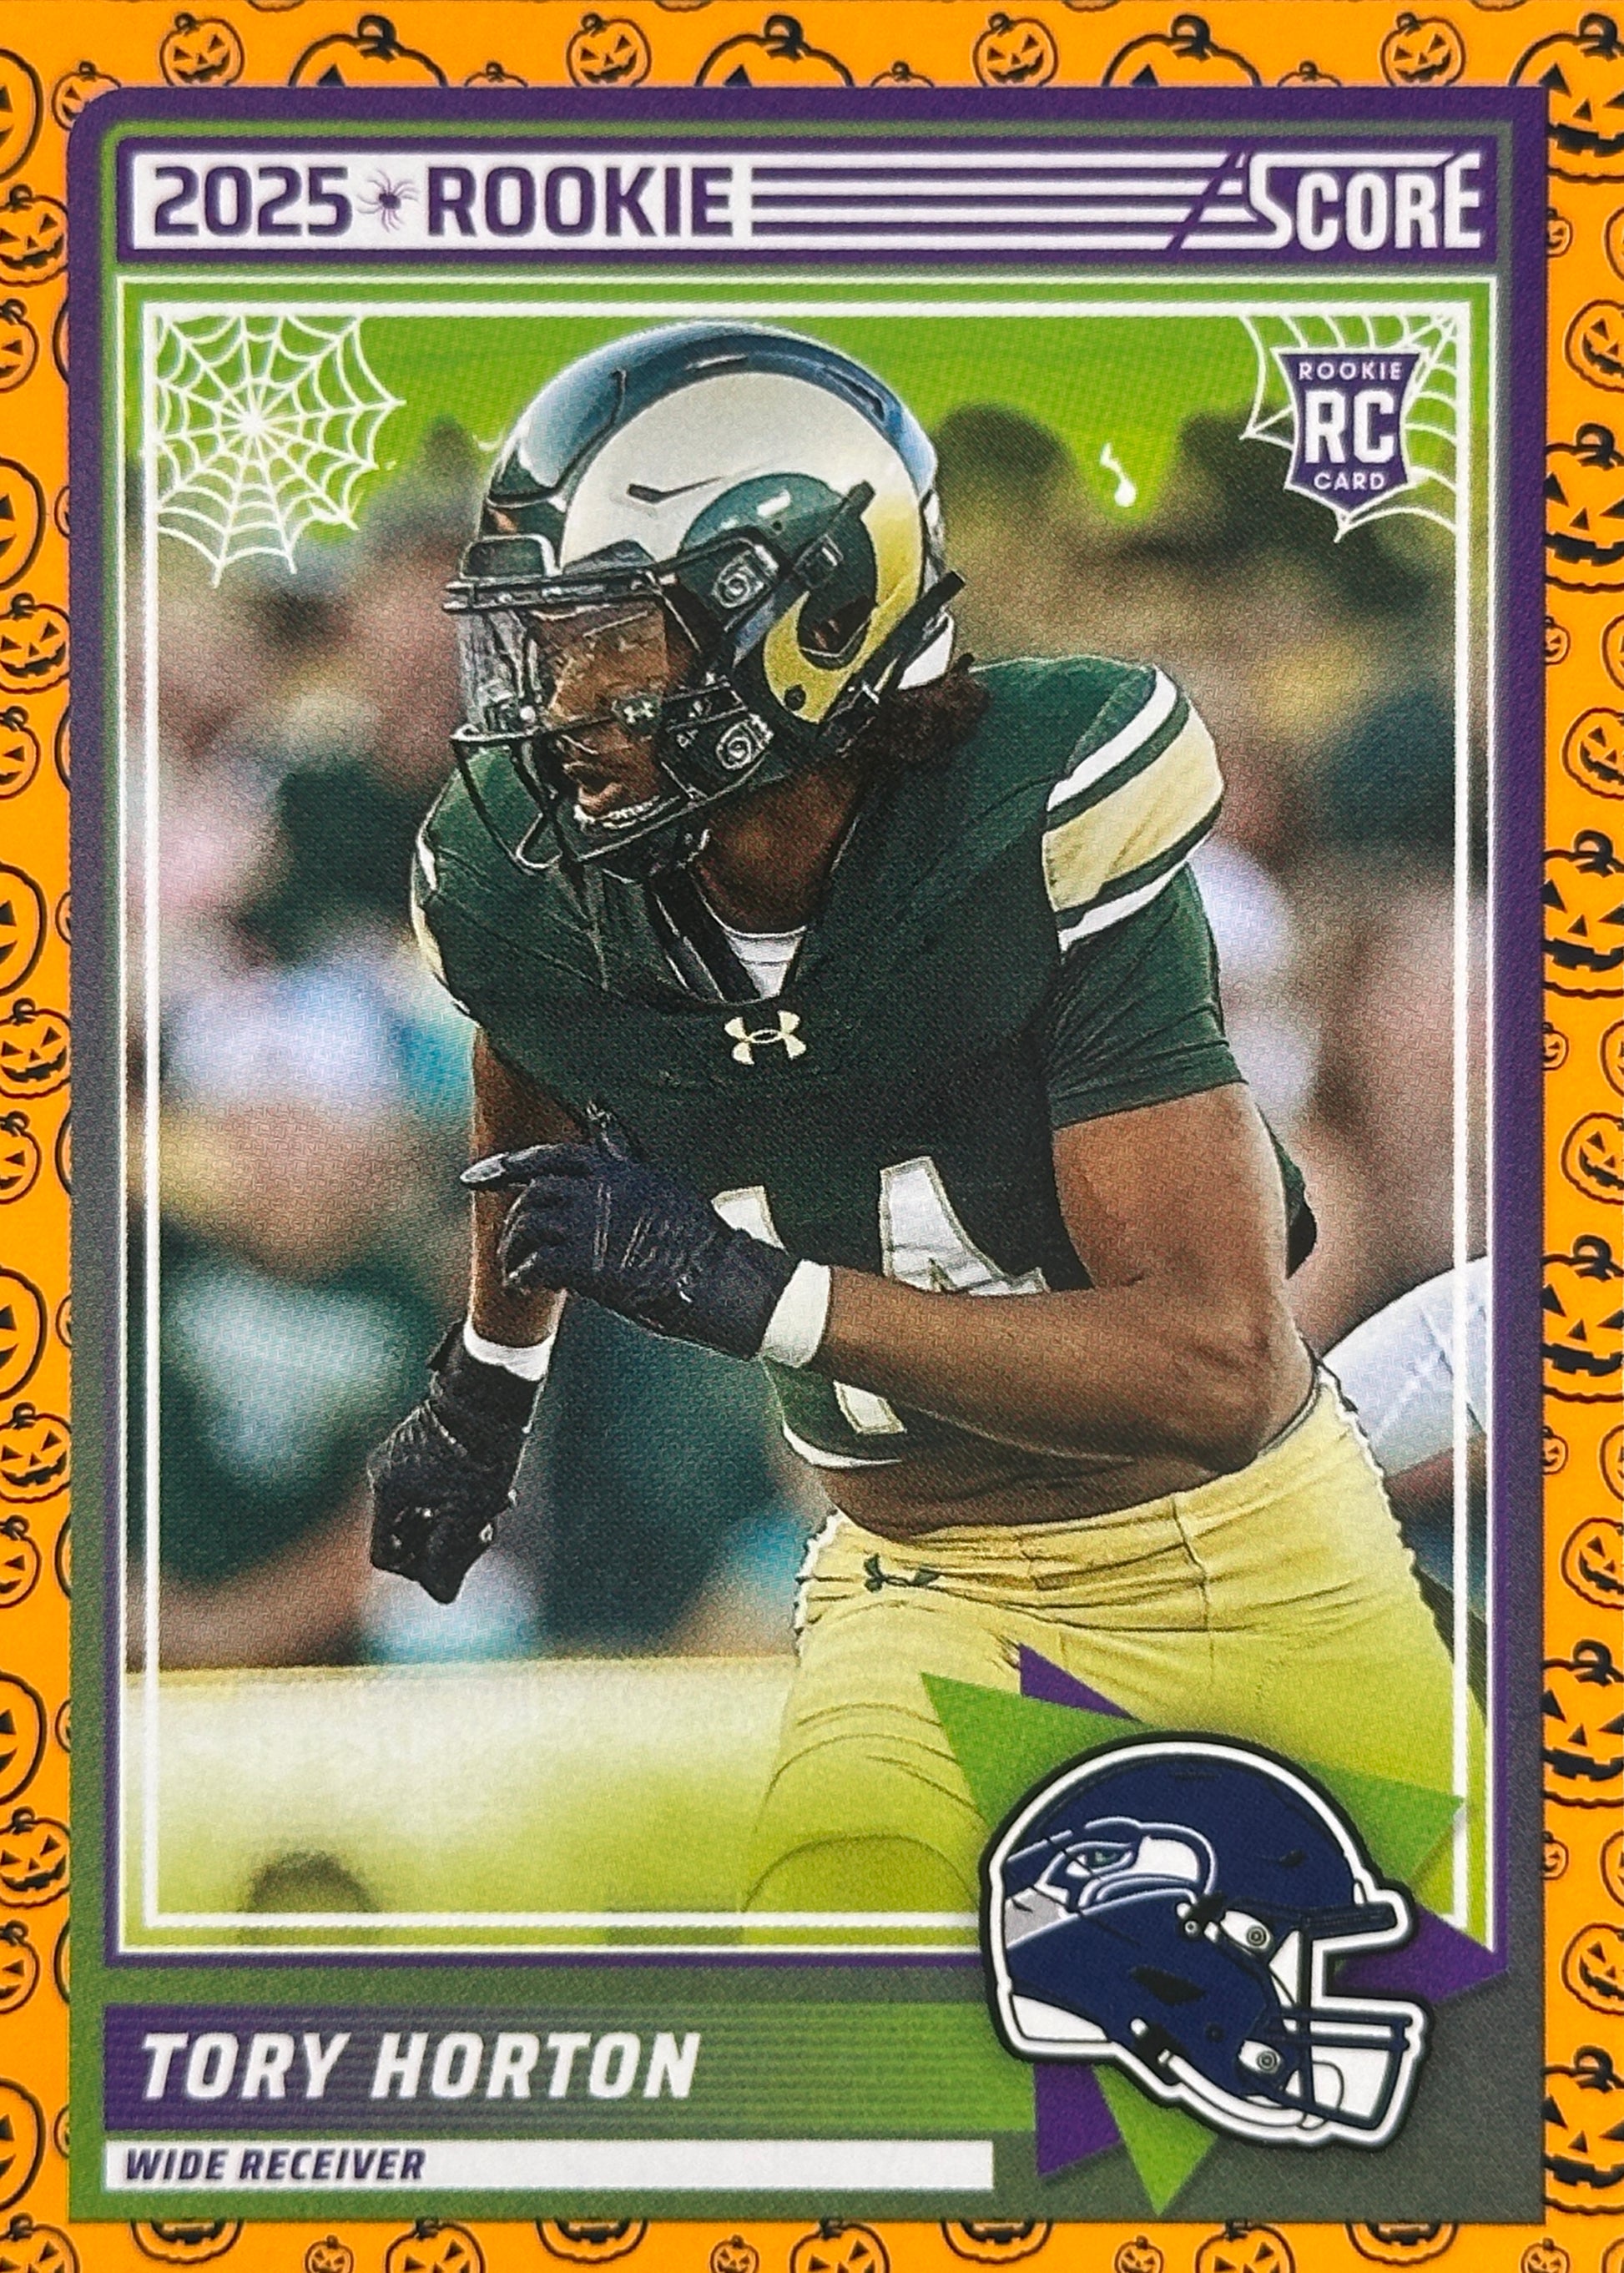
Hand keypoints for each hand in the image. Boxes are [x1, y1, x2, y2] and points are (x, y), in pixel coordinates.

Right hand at [366, 1331, 536, 1603]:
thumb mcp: (467, 1514)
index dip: (417, 1568)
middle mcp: (384, 1472)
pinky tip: (492, 1490)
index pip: (384, 1555)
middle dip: (444, 1542)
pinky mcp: (420, 1444)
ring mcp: (400, 1455)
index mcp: (386, 1491)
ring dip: (456, 1520)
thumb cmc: (479, 1451)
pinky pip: (431, 1487)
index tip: (452, 1556)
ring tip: (493, 1508)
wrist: (492, 1388)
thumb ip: (448, 1560)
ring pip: (423, 1511)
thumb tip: (442, 1596)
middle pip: (405, 1534)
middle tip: (483, 1532)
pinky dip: (457, 1497)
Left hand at [463, 1115, 795, 1359]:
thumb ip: (622, 1155)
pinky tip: (525, 1286)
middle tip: (510, 1245)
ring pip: (527, 1229)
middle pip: (531, 1196)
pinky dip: (522, 1276)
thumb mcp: (658, 1180)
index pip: (546, 1158)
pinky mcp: (586, 1264)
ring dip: (513, 1251)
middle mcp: (597, 1190)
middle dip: (513, 1221)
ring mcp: (590, 1226)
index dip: (504, 1167)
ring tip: (516, 1270)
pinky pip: (534, 1265)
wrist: (713, 1275)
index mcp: (613, 1167)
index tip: (474, 1177)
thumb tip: (599, 1119)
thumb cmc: (692, 1233)